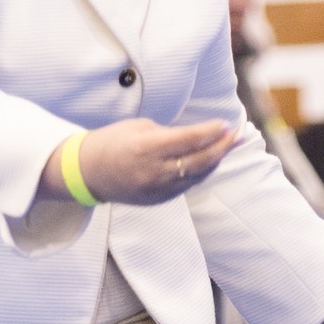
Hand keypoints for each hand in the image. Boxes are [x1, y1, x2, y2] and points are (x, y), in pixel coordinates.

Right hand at [46, 119, 238, 207]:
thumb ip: (168, 133)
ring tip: (228, 146)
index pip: (188, 140)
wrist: (86, 173)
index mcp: (146, 148)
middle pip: (199, 160)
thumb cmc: (111, 142)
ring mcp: (157, 189)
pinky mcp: (158, 199)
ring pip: (197, 175)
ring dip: (215, 160)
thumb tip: (197, 136)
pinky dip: (201, 172)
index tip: (225, 123)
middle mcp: (154, 171)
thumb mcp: (137, 128)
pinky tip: (210, 160)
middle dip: (222, 147)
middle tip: (237, 135)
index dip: (210, 132)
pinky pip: (186, 185)